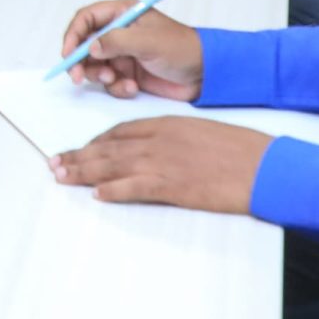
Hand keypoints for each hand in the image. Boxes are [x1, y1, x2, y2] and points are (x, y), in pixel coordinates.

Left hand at [50, 117, 270, 213]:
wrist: (263, 166)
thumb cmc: (240, 150)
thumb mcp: (202, 134)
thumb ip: (175, 139)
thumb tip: (157, 152)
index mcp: (167, 124)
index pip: (120, 131)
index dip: (96, 141)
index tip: (80, 148)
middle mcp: (159, 140)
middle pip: (108, 147)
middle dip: (79, 155)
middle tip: (55, 163)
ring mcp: (164, 162)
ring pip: (113, 165)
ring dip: (84, 171)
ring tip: (62, 176)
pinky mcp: (172, 186)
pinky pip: (134, 187)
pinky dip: (114, 191)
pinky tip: (97, 195)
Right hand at [58, 0, 202, 99]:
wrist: (205, 74)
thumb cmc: (182, 48)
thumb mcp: (148, 41)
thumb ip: (116, 41)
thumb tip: (90, 47)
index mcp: (122, 14)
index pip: (87, 18)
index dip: (73, 35)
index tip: (68, 54)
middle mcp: (119, 32)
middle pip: (85, 44)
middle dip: (81, 62)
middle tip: (79, 77)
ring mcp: (123, 54)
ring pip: (95, 66)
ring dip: (101, 76)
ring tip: (116, 80)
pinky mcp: (129, 73)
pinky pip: (110, 82)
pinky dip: (118, 87)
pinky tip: (133, 87)